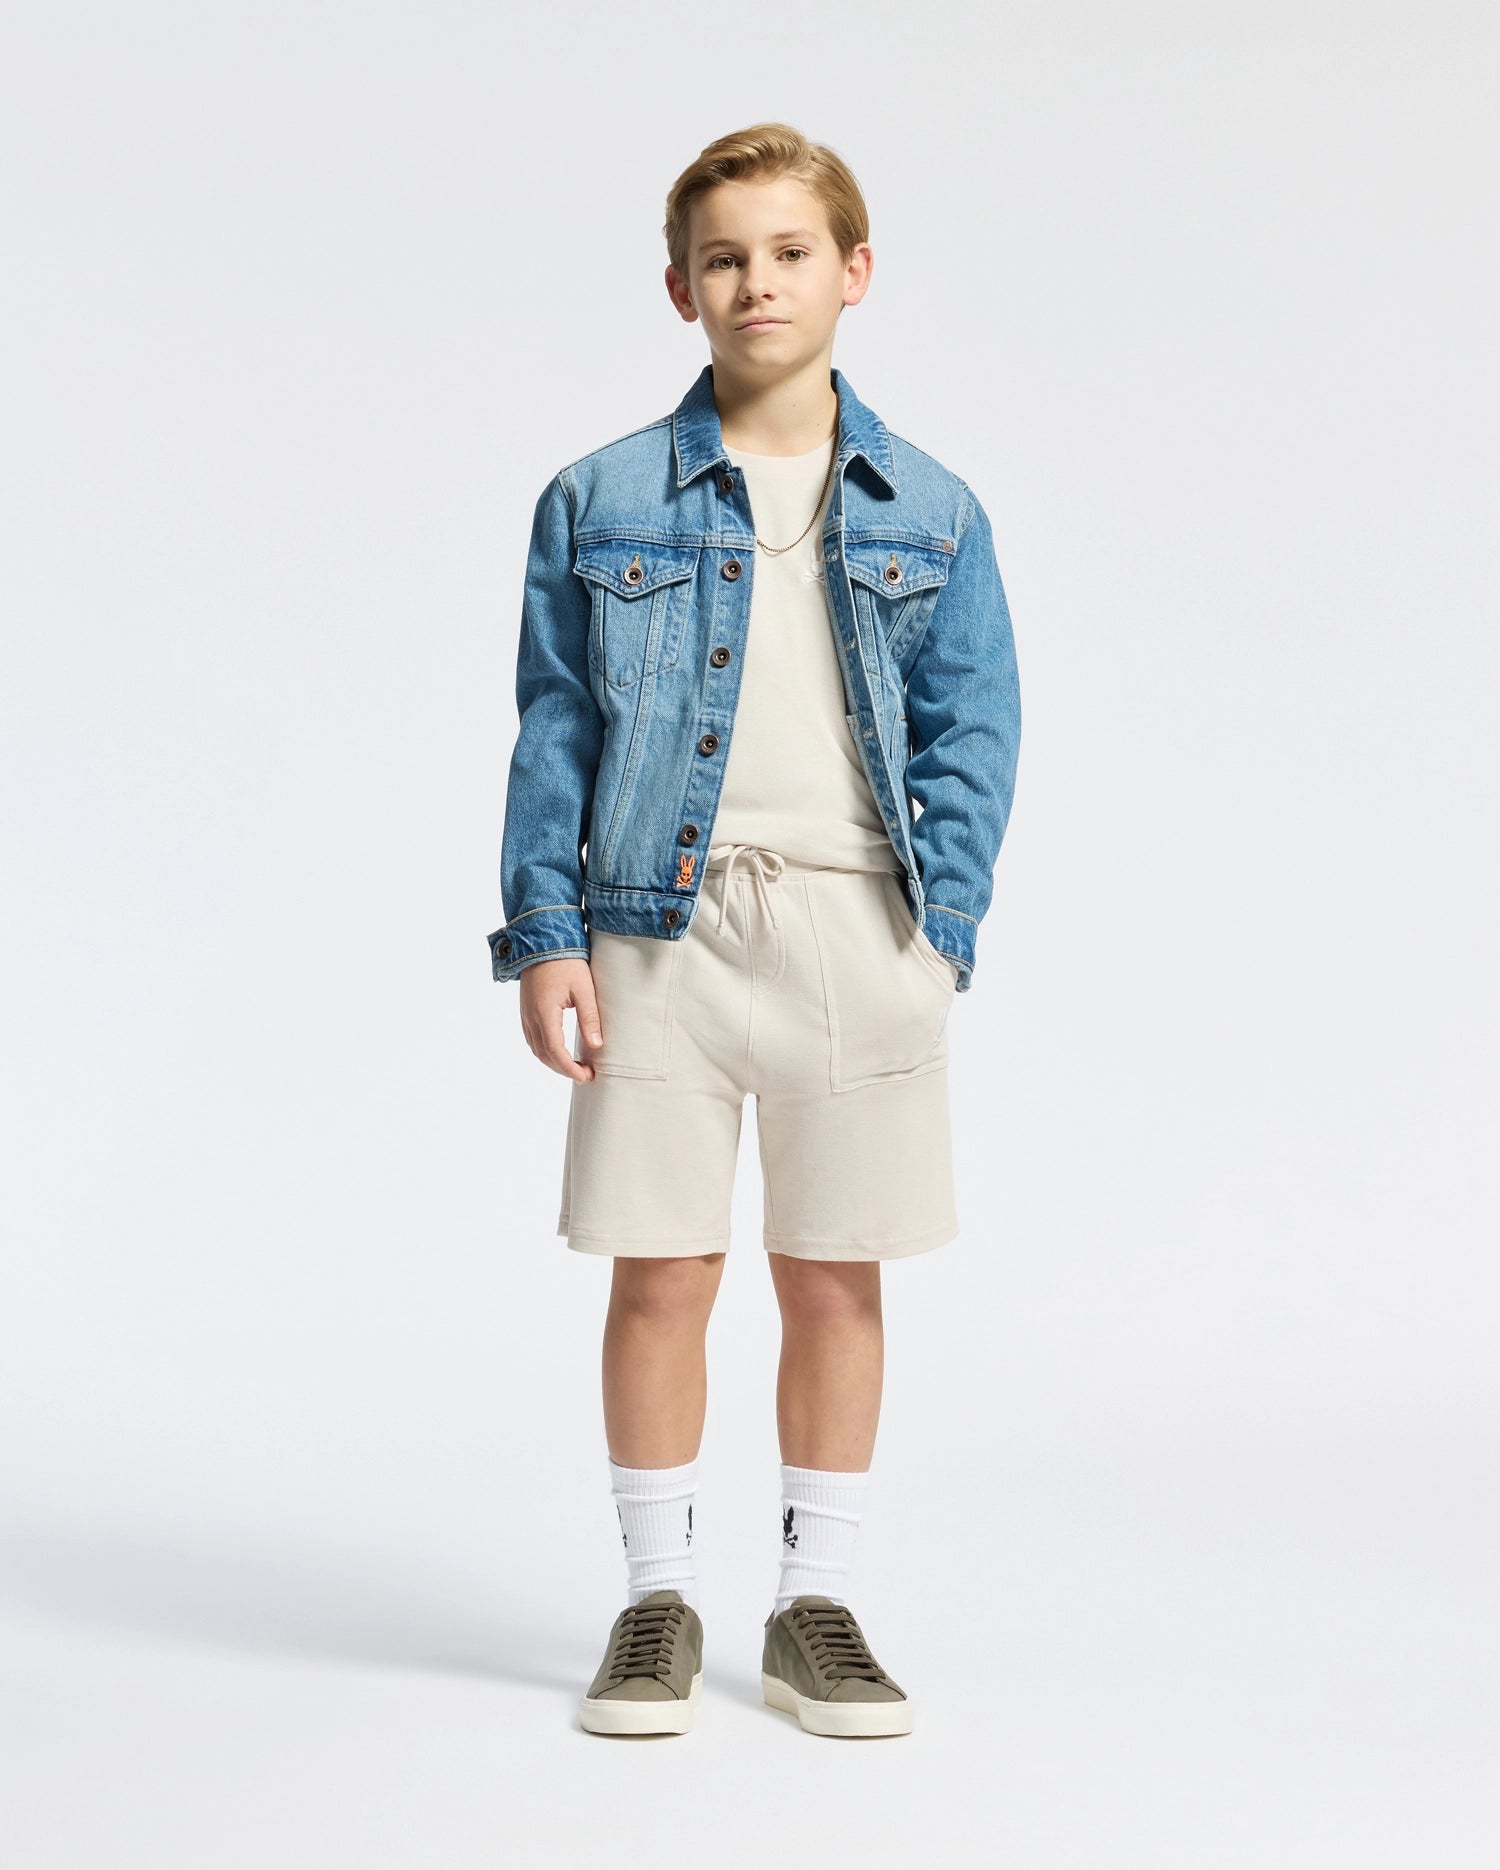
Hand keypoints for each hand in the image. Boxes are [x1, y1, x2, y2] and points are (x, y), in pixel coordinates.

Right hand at [519, 957, 602, 1080]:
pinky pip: (532, 1039)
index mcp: (544, 1013)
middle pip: (543, 1055)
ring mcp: (525, 1015)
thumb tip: (597, 1045)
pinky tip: (559, 1052)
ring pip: (536, 1049)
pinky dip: (545, 1051)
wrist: (542, 942)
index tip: (587, 1076)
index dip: (570, 1068)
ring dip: (554, 1062)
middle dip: (563, 1069)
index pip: (555, 1051)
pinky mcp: (525, 1011)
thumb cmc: (566, 962)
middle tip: (586, 1074)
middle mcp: (530, 1017)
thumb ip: (589, 1017)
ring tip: (575, 1066)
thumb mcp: (583, 989)